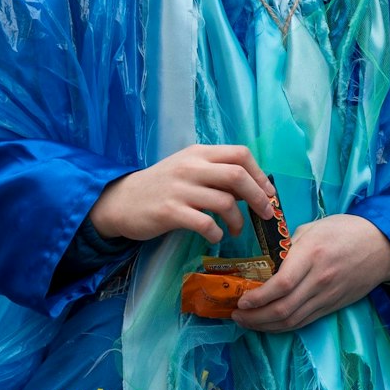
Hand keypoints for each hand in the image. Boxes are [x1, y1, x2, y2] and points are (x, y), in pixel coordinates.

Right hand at [87, 144, 273, 244]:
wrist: (120, 201)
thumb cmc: (161, 186)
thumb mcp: (188, 170)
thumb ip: (215, 174)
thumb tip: (251, 187)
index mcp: (198, 153)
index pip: (239, 154)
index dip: (259, 174)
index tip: (268, 193)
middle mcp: (191, 166)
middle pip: (237, 175)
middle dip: (258, 197)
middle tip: (266, 213)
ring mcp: (180, 189)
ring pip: (224, 201)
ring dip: (238, 220)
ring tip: (236, 230)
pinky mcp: (169, 212)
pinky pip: (204, 223)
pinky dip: (216, 233)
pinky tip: (215, 236)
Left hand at [235, 214, 389, 333]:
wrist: (382, 246)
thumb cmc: (346, 230)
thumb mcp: (315, 228)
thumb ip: (290, 246)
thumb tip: (268, 262)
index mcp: (312, 255)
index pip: (281, 285)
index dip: (258, 298)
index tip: (241, 300)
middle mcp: (319, 280)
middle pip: (283, 309)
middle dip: (255, 317)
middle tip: (236, 315)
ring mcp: (327, 297)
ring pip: (292, 321)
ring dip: (265, 326)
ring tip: (247, 322)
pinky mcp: (333, 306)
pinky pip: (304, 321)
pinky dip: (283, 326)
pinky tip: (269, 324)